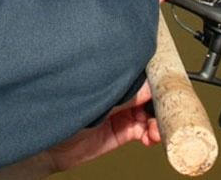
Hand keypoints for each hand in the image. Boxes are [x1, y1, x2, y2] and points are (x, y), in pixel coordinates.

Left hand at [43, 83, 160, 173]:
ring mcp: (124, 113)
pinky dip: (152, 135)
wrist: (52, 144)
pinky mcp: (124, 131)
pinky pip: (145, 131)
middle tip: (166, 110)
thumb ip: (122, 96)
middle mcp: (121, 94)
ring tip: (155, 129)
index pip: (140, 75)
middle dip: (161, 102)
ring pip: (151, 114)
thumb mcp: (96, 100)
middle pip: (150, 95)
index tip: (168, 84)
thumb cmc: (64, 111)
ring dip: (158, 121)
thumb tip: (146, 89)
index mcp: (113, 79)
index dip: (156, 79)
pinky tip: (151, 137)